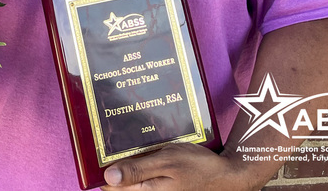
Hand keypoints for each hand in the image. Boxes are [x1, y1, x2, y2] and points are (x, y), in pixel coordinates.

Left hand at [101, 143, 257, 190]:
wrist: (228, 175)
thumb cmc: (199, 168)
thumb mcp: (167, 162)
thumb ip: (137, 170)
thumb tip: (108, 177)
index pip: (111, 186)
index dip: (103, 168)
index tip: (98, 150)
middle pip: (122, 182)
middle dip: (117, 163)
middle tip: (118, 142)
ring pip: (134, 178)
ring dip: (131, 162)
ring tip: (137, 145)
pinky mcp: (164, 188)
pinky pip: (146, 177)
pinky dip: (143, 164)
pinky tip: (149, 151)